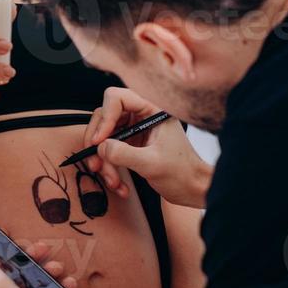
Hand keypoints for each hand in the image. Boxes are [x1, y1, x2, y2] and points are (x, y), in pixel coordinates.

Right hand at [84, 87, 211, 207]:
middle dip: (98, 143)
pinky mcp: (130, 144)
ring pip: (104, 137)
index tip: (98, 141)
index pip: (117, 99)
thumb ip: (124, 154)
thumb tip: (100, 147)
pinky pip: (109, 151)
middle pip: (104, 118)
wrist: (191, 189)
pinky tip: (119, 184)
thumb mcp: (151, 163)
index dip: (104, 118)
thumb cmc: (183, 173)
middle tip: (96, 161)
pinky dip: (109, 168)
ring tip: (113, 181)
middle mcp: (141, 116)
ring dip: (103, 161)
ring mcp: (135, 130)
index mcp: (152, 110)